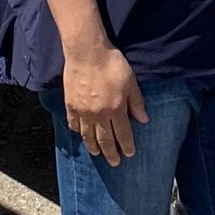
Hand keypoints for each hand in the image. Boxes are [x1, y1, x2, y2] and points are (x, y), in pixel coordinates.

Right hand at [63, 41, 148, 163]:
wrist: (86, 52)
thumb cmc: (111, 63)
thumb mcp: (130, 81)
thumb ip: (136, 102)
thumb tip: (144, 120)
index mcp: (115, 109)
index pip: (123, 134)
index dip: (126, 146)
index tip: (129, 154)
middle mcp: (98, 114)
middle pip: (105, 139)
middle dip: (110, 153)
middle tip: (114, 163)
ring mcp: (83, 111)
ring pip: (87, 135)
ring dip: (93, 147)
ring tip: (97, 154)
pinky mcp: (70, 104)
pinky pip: (74, 123)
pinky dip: (77, 131)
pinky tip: (80, 134)